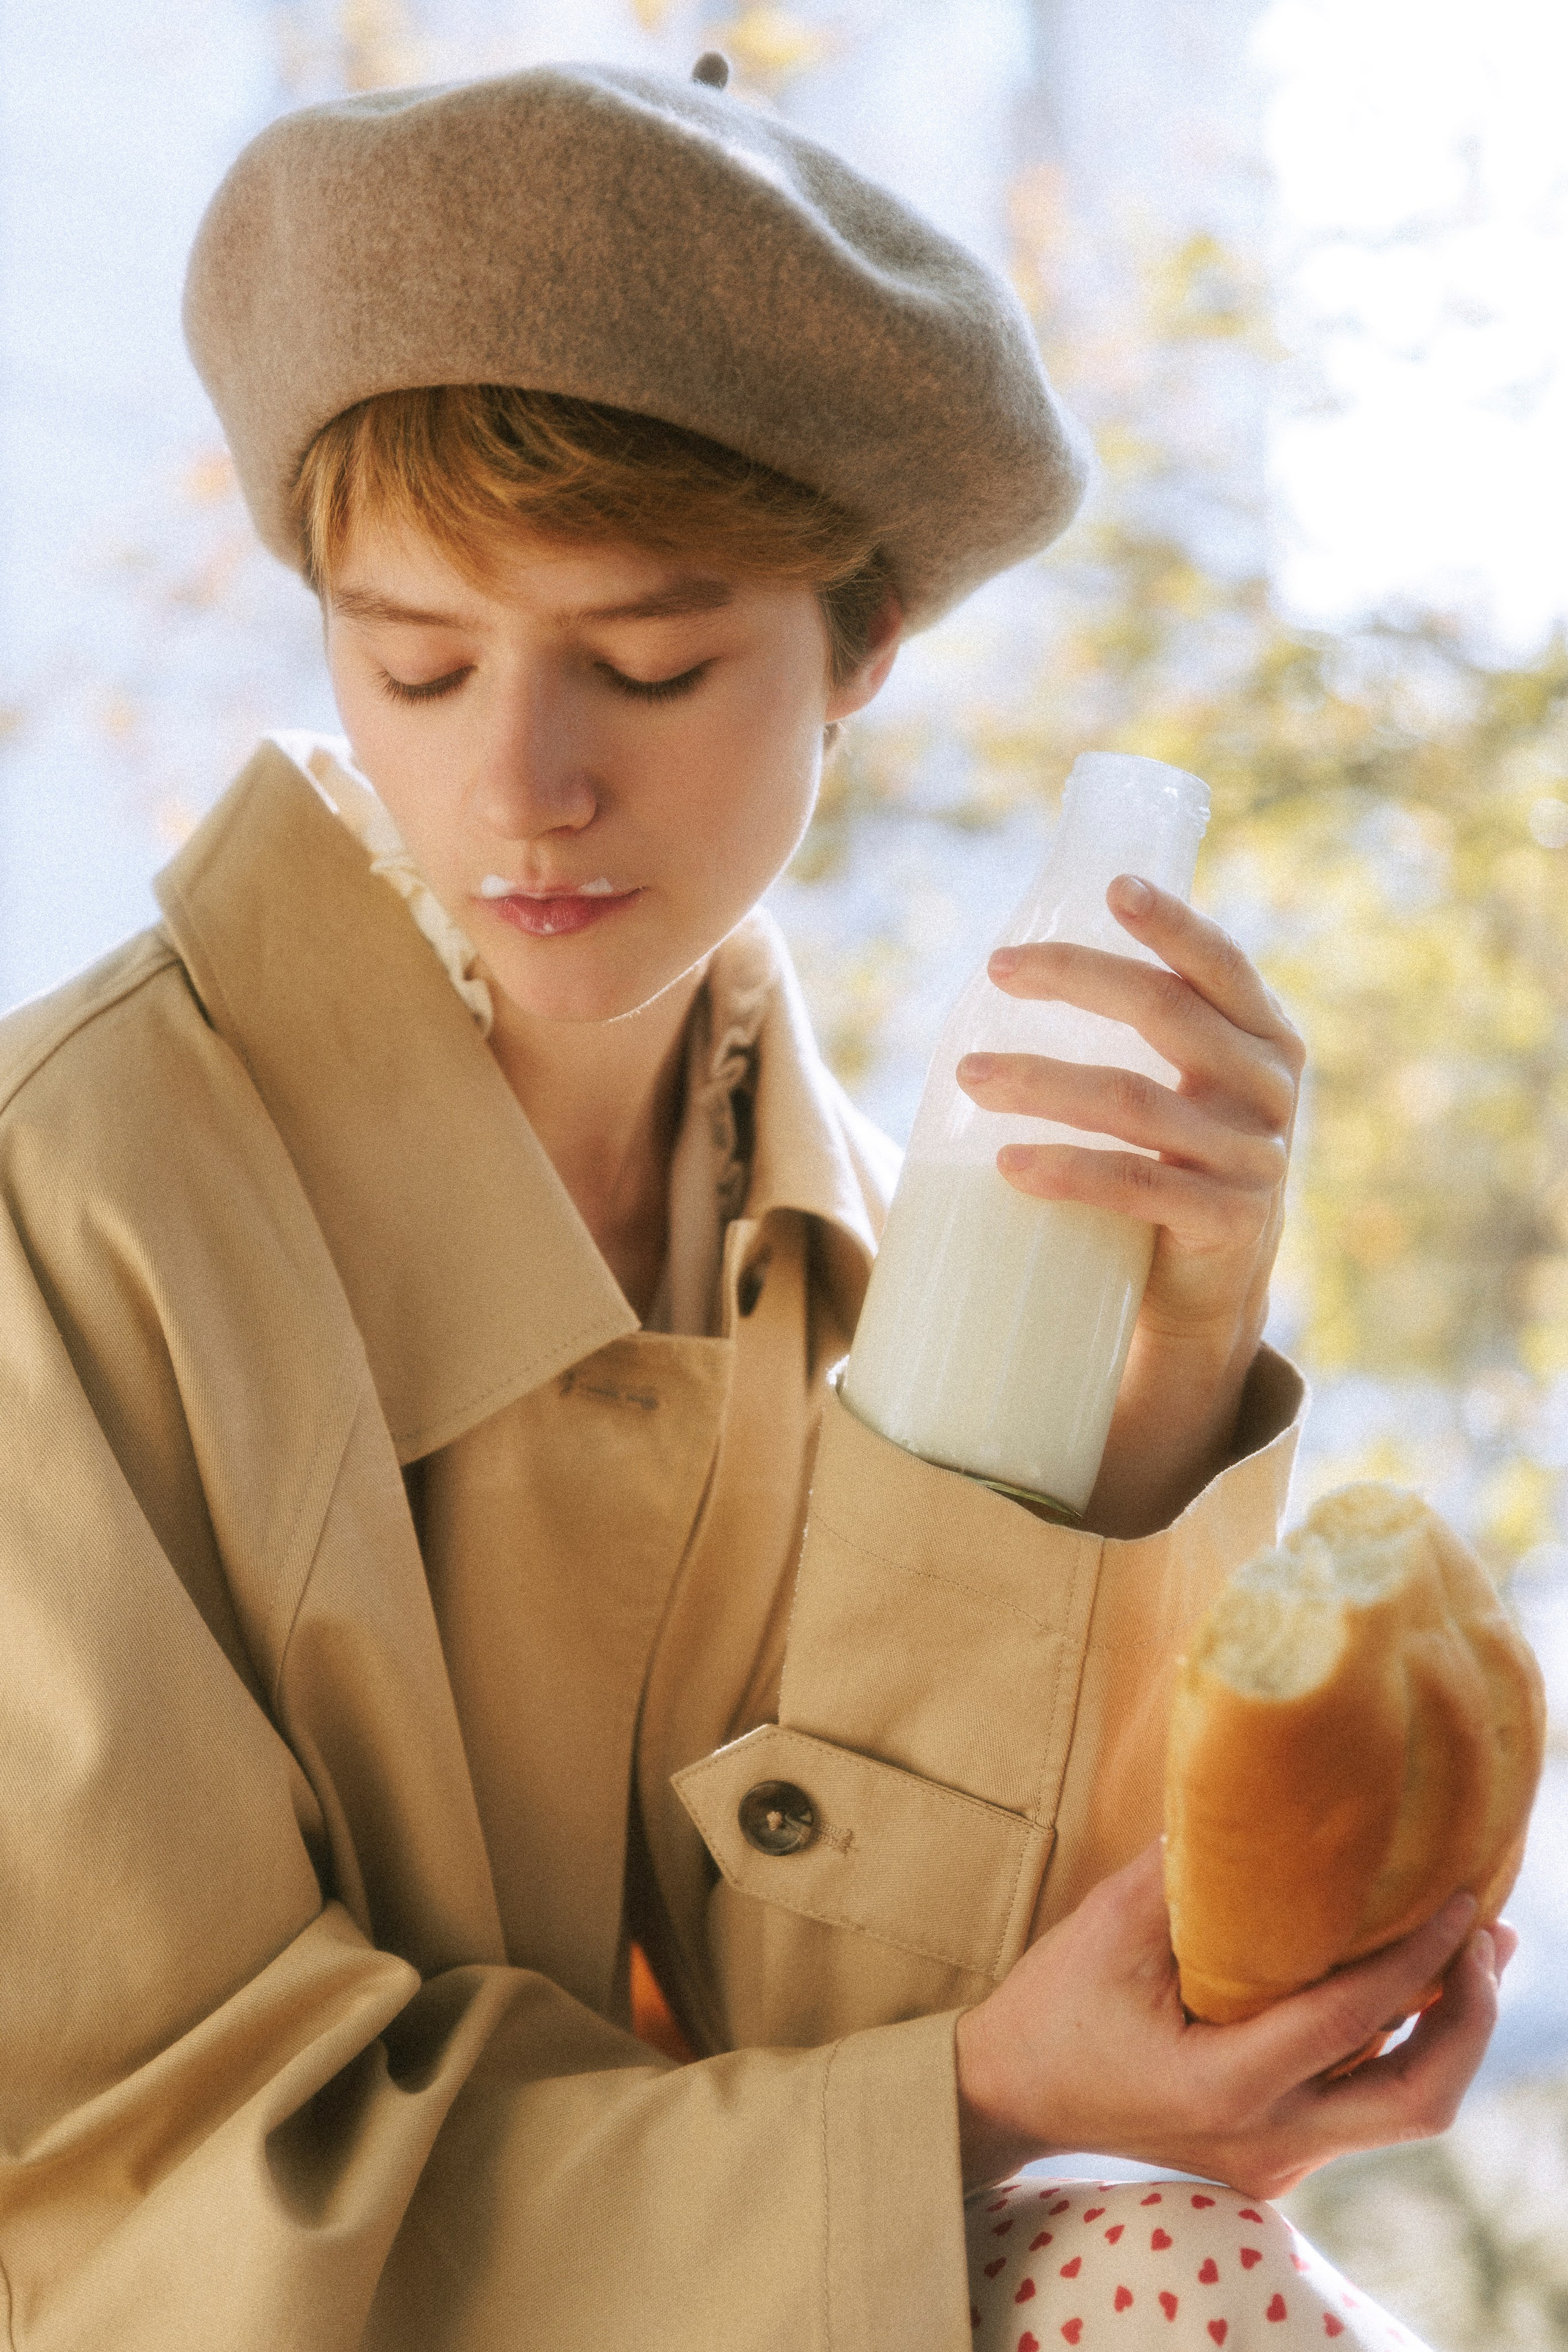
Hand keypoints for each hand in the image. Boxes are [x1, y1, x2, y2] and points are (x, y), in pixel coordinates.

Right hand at [954, 1843, 1511, 2196]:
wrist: (1010, 2096)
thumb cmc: (1055, 2004)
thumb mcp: (1110, 1925)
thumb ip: (1190, 1874)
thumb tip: (1263, 1799)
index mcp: (1227, 2085)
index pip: (1357, 2018)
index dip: (1421, 1955)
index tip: (1459, 1896)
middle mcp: (1268, 2139)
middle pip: (1419, 2103)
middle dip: (1470, 2017)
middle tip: (1484, 1936)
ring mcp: (1277, 2161)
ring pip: (1403, 2112)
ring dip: (1448, 2033)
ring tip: (1472, 1953)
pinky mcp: (1278, 2158)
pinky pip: (1362, 2105)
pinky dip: (1398, 2044)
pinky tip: (1404, 1985)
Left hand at [956, 876, 1304, 1532]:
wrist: (1205, 1295)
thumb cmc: (1170, 1165)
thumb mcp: (1178, 1086)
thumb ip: (1143, 1028)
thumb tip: (1024, 956)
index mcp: (1264, 1040)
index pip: (1221, 965)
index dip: (1172, 923)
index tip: (1111, 886)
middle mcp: (1268, 1091)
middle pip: (1168, 1016)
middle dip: (1076, 980)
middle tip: (996, 968)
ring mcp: (1254, 1160)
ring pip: (1136, 1103)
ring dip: (1042, 1082)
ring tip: (967, 1075)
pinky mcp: (1227, 1224)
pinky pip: (1139, 1187)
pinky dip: (1067, 1170)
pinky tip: (1007, 1162)